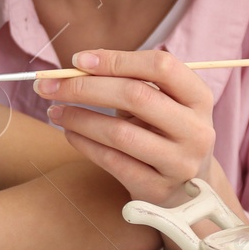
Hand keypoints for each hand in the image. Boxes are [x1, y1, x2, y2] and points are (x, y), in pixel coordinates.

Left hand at [43, 49, 217, 208]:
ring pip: (120, 133)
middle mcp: (196, 130)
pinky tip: (69, 133)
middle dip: (84, 87)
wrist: (188, 190)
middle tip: (49, 85)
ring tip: (54, 110)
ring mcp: (180, 163)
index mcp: (199, 98)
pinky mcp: (158, 190)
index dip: (116, 59)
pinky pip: (112, 162)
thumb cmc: (162, 131)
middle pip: (136, 95)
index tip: (77, 60)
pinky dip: (84, 144)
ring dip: (78, 118)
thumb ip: (127, 80)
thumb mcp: (158, 102)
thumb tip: (78, 64)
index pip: (161, 66)